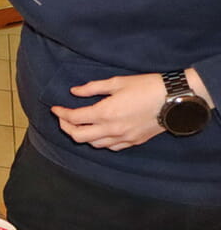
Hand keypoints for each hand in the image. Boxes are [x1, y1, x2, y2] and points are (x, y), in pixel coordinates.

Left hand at [52, 73, 169, 150]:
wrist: (174, 99)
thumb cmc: (146, 87)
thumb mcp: (117, 82)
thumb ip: (92, 88)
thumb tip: (74, 91)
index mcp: (105, 113)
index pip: (74, 118)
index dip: (61, 114)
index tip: (55, 108)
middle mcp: (112, 129)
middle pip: (79, 136)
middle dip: (65, 128)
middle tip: (62, 119)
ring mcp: (123, 138)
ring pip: (94, 144)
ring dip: (82, 136)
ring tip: (78, 126)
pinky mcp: (133, 141)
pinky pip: (110, 147)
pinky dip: (99, 142)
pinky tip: (98, 134)